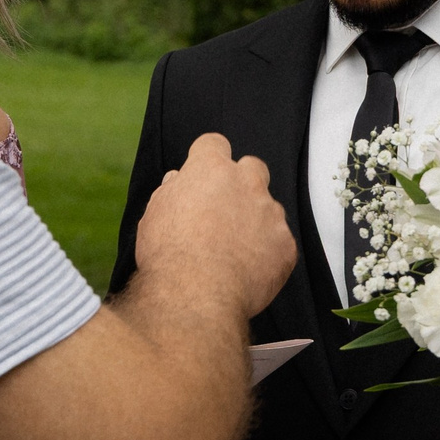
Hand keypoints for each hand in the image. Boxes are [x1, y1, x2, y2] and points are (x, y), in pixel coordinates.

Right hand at [133, 134, 295, 319]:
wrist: (195, 294)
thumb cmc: (169, 255)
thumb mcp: (154, 215)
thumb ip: (172, 191)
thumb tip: (178, 182)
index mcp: (210, 169)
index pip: (214, 145)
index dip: (207, 159)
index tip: (203, 177)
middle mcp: (246, 183)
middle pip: (252, 167)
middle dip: (242, 183)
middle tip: (224, 211)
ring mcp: (270, 213)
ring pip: (268, 208)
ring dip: (255, 222)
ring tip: (232, 252)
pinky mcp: (285, 244)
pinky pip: (279, 243)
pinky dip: (267, 254)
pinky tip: (246, 271)